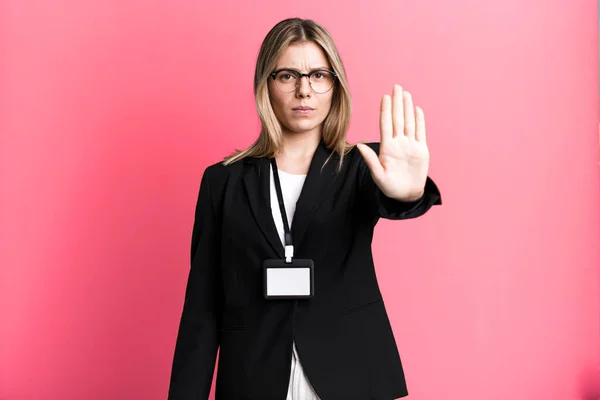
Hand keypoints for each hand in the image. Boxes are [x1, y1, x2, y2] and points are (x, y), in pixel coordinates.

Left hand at [357, 85, 429, 201]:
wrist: (406, 195)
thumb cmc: (390, 186)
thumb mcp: (378, 175)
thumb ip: (371, 160)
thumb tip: (360, 145)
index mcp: (387, 147)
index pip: (386, 124)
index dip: (386, 110)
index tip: (385, 97)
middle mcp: (398, 143)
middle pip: (398, 119)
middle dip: (397, 103)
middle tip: (396, 87)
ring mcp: (410, 145)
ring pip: (409, 122)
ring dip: (407, 108)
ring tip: (406, 94)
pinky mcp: (421, 150)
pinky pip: (420, 132)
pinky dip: (419, 121)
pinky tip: (417, 109)